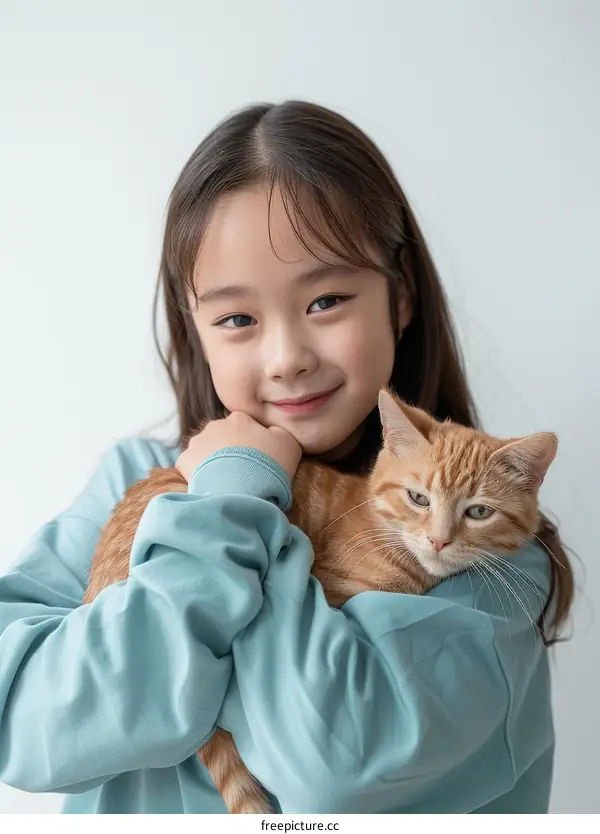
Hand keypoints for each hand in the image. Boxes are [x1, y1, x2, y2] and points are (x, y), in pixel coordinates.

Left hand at [176, 412, 301, 482]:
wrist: (242, 492)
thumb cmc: (269, 466)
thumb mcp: (289, 444)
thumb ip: (280, 432)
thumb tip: (272, 432)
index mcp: (240, 419)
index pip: (245, 425)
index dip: (253, 442)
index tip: (258, 459)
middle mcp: (215, 425)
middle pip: (224, 435)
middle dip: (231, 450)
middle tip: (242, 470)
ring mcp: (197, 443)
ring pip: (206, 449)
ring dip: (214, 460)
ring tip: (226, 481)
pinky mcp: (184, 461)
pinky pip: (192, 465)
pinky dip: (199, 473)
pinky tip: (211, 485)